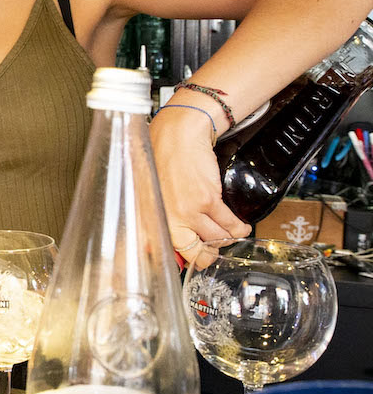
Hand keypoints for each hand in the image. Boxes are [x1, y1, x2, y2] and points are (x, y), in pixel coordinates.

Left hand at [150, 106, 250, 263]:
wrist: (177, 135)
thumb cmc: (161, 158)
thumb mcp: (153, 191)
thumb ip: (161, 214)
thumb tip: (169, 236)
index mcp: (153, 218)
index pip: (171, 252)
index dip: (189, 259)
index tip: (197, 258)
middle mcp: (168, 219)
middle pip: (197, 252)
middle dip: (211, 253)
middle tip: (216, 248)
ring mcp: (188, 211)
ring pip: (217, 239)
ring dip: (228, 239)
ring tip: (232, 234)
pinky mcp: (207, 200)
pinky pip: (228, 224)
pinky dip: (239, 228)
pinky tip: (240, 227)